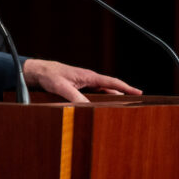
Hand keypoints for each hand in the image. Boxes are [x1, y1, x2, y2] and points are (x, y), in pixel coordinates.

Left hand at [22, 59, 141, 103]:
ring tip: (122, 107)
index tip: (139, 92)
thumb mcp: (61, 87)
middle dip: (123, 94)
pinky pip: (94, 94)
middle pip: (110, 87)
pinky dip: (100, 99)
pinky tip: (103, 106)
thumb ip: (74, 97)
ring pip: (103, 91)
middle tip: (135, 103)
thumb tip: (86, 107)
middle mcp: (89, 79)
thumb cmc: (50, 76)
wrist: (38, 71)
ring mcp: (85, 83)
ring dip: (111, 98)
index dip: (126, 87)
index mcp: (89, 76)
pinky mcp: (79, 87)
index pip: (112, 82)